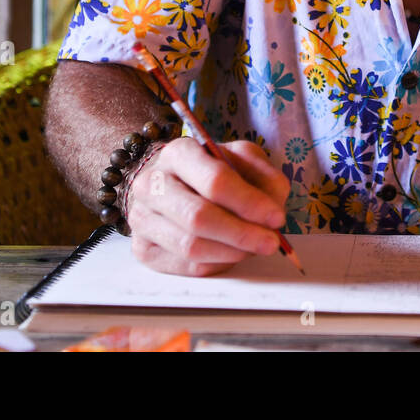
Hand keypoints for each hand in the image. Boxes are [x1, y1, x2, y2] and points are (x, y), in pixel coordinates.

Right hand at [125, 137, 291, 275]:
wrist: (168, 182)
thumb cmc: (211, 170)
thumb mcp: (242, 159)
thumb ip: (264, 177)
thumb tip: (274, 210)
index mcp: (179, 153)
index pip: (215, 181)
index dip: (250, 203)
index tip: (277, 218)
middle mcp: (152, 184)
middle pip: (198, 217)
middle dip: (242, 234)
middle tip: (271, 243)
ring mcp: (142, 218)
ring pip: (190, 246)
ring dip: (232, 252)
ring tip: (254, 248)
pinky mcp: (143, 248)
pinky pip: (185, 266)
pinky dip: (217, 264)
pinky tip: (232, 255)